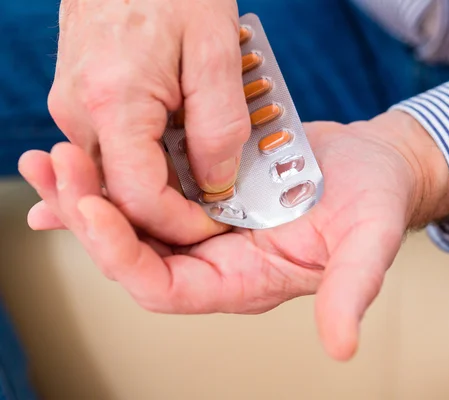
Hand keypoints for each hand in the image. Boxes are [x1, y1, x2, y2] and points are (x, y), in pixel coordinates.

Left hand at [19, 111, 448, 359]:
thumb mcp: (370, 242)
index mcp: (244, 279)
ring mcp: (209, 221)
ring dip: (89, 192)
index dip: (123, 257)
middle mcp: (218, 256)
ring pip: (133, 219)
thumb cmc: (376, 203)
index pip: (165, 287)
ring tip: (51, 160)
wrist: (375, 165)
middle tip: (57, 171)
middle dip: (88, 218)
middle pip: (133, 254)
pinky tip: (85, 153)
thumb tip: (343, 346)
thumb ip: (352, 290)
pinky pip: (149, 187)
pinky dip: (114, 173)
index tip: (93, 211)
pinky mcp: (207, 187)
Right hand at [48, 0, 248, 244]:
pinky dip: (146, 165)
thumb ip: (219, 125)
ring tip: (202, 183)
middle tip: (214, 211)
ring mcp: (74, 108)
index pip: (139, 199)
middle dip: (170, 213)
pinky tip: (176, 161)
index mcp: (112, 103)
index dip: (181, 222)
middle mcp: (79, 113)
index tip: (216, 218)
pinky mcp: (81, 101)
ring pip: (116, 177)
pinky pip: (112, 152)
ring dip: (160, 189)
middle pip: (121, 196)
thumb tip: (215, 182)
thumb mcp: (216, 50)